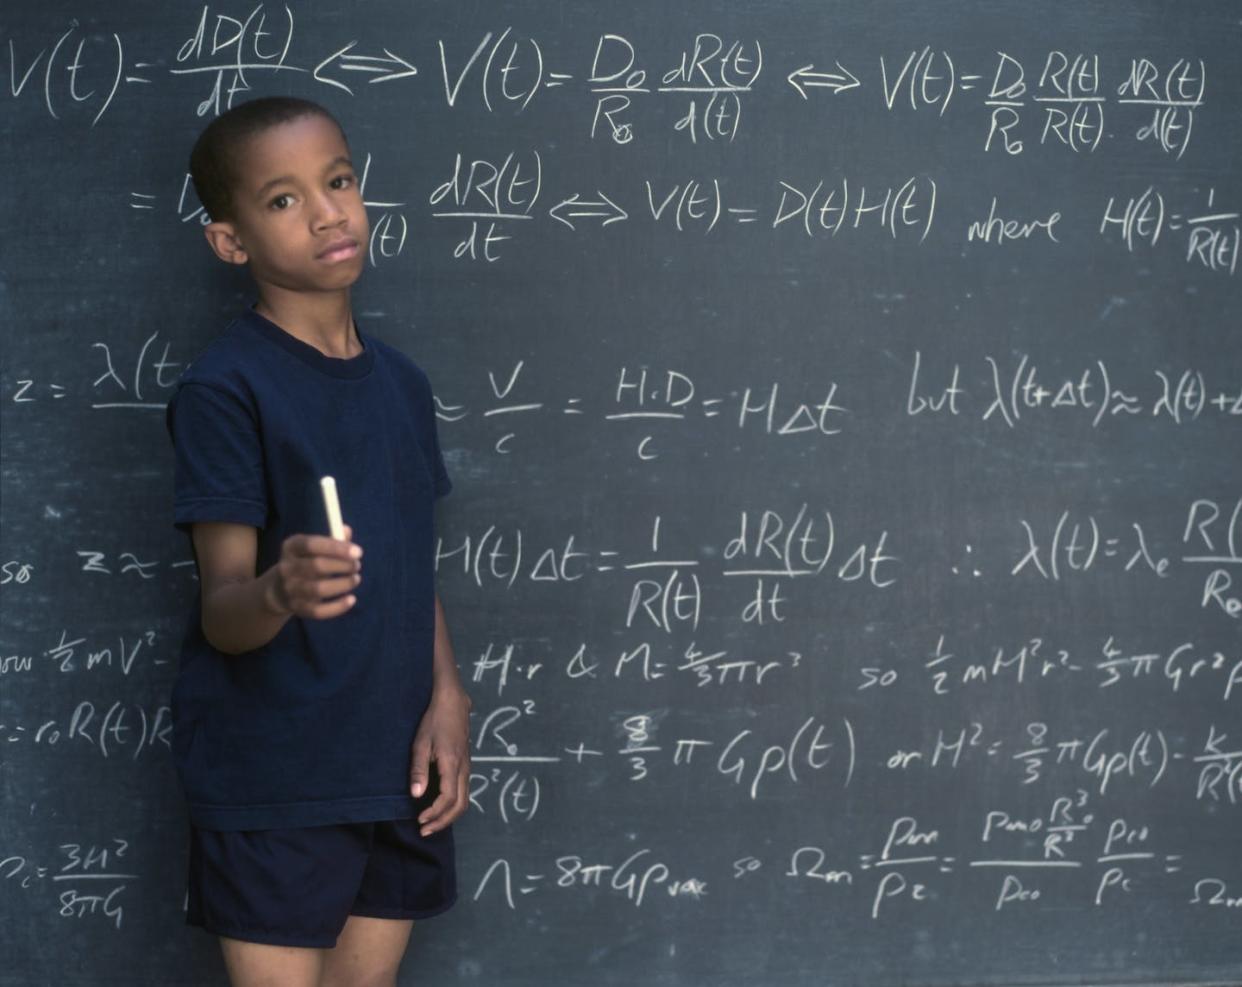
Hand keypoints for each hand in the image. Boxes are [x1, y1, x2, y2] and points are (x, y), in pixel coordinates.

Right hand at [265, 524, 362, 618]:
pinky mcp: (297, 608)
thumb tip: (346, 531)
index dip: (336, 547)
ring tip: (355, 579)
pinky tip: (351, 599)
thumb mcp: (312, 548)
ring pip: (318, 589)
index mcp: (291, 547)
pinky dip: (337, 607)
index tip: (358, 552)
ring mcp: (290, 589)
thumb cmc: (304, 562)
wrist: (278, 590)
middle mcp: (286, 567)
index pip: (311, 544)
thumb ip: (331, 539)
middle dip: (342, 565)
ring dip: (342, 584)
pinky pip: (318, 611)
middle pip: (316, 566)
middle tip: (357, 566)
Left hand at [409, 685, 471, 835]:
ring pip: (465, 800)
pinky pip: (464, 791)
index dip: (434, 814)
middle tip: (424, 830)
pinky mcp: (466, 764)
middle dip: (443, 822)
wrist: (453, 702)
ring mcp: (467, 767)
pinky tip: (439, 805)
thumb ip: (418, 770)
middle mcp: (464, 769)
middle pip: (460, 805)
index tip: (419, 820)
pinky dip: (453, 805)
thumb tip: (416, 795)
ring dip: (449, 816)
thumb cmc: (434, 721)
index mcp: (452, 765)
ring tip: (431, 822)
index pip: (448, 799)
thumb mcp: (421, 743)